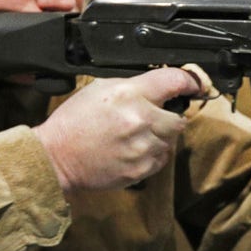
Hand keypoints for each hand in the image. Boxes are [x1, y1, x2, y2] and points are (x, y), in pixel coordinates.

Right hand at [33, 68, 202, 191]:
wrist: (56, 157)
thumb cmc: (74, 122)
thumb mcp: (100, 88)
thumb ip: (133, 86)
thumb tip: (159, 86)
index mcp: (129, 94)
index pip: (174, 81)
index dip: (188, 82)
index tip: (194, 86)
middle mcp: (140, 119)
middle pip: (179, 118)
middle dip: (168, 117)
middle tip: (150, 119)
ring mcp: (142, 146)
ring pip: (170, 140)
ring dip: (159, 138)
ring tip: (135, 137)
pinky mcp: (141, 168)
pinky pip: (162, 159)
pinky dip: (153, 155)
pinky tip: (132, 150)